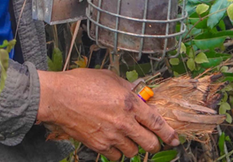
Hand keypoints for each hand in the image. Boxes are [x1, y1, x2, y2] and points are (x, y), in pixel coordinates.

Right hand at [35, 69, 178, 159]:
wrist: (58, 97)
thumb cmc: (80, 83)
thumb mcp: (109, 77)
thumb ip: (126, 87)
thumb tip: (137, 93)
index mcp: (129, 102)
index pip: (157, 122)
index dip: (168, 133)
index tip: (174, 139)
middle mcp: (123, 121)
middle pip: (149, 143)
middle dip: (153, 144)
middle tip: (151, 141)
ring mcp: (111, 135)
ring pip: (133, 152)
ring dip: (132, 146)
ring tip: (126, 138)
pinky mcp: (98, 145)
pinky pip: (115, 156)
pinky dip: (116, 152)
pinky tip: (112, 142)